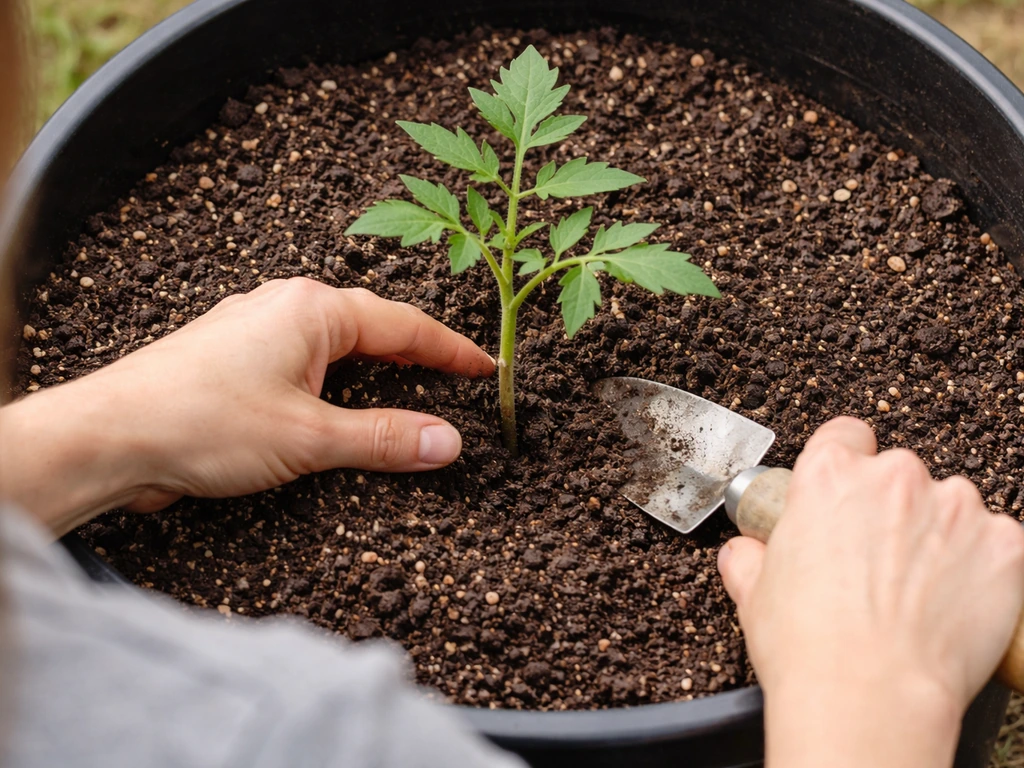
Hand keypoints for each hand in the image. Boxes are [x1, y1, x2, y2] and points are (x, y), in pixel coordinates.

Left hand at [0, 278, 493, 535]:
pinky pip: (304, 360)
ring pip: (336, 343)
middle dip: (418, 354)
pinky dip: (337, 380)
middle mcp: (286, 307)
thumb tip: (445, 442)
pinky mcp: (235, 357)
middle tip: (457, 379)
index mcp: (313, 310)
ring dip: (376, 367)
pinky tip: (339, 402)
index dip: (453, 350)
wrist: (110, 436)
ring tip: (411, 389)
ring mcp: (257, 329)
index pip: (405, 326)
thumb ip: (383, 438)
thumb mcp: (309, 437)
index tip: (487, 368)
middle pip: (373, 327)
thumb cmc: (201, 423)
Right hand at [717, 417, 1023, 767]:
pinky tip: (954, 603)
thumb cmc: (810, 646)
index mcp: (829, 475)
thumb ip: (750, 558)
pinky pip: (997, 543)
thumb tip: (745, 554)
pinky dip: (982, 567)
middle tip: (878, 563)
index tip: (848, 493)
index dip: (846, 463)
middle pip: (899, 474)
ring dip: (939, 536)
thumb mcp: (753, 594)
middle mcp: (893, 477)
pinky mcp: (1003, 545)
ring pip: (951, 507)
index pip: (845, 436)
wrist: (870, 695)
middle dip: (893, 510)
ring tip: (919, 591)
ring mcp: (954, 507)